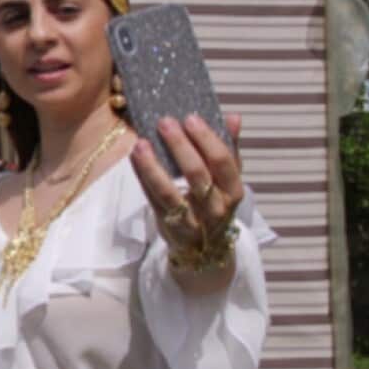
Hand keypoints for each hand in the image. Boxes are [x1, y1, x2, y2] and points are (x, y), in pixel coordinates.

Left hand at [130, 113, 243, 258]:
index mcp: (233, 191)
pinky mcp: (167, 225)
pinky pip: (152, 199)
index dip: (207, 139)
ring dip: (153, 165)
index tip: (191, 118)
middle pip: (197, 174)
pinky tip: (134, 157)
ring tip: (141, 143)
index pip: (223, 162)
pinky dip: (142, 176)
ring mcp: (190, 219)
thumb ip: (229, 149)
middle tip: (164, 122)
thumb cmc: (215, 203)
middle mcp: (215, 207)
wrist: (205, 250)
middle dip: (180, 146)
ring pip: (169, 191)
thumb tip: (233, 117)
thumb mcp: (227, 180)